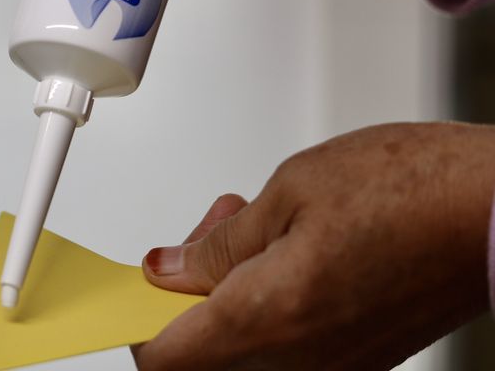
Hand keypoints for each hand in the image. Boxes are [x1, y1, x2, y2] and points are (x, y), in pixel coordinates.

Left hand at [130, 122, 494, 369]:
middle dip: (188, 293)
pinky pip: (290, 344)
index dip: (136, 318)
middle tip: (208, 232)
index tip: (133, 284)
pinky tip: (289, 247)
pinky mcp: (365, 355)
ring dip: (230, 293)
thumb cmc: (411, 190)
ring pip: (246, 347)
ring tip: (256, 225)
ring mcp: (337, 363)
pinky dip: (271, 303)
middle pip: (204, 353)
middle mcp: (301, 358)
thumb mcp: (289, 192)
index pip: (164, 357)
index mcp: (268, 318)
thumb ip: (221, 243)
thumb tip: (173, 267)